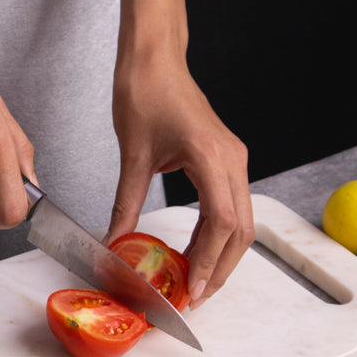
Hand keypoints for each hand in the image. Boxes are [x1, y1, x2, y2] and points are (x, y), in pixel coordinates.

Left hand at [108, 53, 253, 308]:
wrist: (155, 59)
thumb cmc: (145, 93)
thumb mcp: (132, 155)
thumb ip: (126, 205)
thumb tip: (114, 244)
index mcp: (212, 157)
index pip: (222, 223)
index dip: (210, 262)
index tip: (194, 290)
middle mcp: (233, 160)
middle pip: (242, 230)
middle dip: (222, 268)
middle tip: (197, 297)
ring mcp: (234, 160)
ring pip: (242, 222)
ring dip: (222, 256)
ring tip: (197, 282)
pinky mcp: (227, 161)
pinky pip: (230, 207)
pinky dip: (217, 235)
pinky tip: (196, 252)